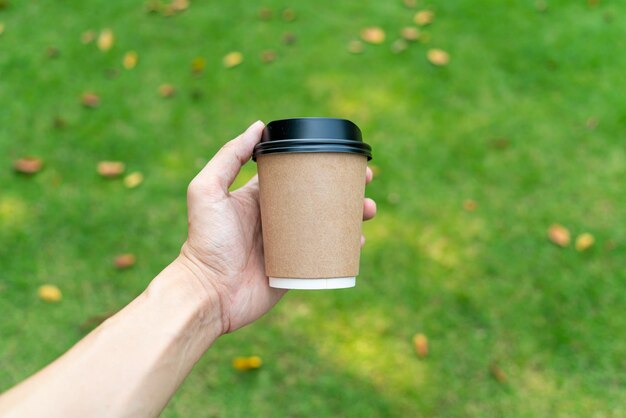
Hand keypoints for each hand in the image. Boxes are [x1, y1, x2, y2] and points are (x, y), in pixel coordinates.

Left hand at [178, 121, 375, 334]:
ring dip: (352, 216)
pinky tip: (359, 242)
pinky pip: (327, 256)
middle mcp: (278, 218)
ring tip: (368, 212)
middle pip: (319, 198)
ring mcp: (289, 244)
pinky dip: (346, 248)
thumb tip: (258, 126)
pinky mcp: (297, 268)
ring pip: (329, 225)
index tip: (343, 158)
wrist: (208, 292)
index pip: (296, 174)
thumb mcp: (207, 191)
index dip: (320, 164)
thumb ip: (228, 157)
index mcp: (260, 197)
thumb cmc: (205, 241)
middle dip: (345, 189)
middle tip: (365, 184)